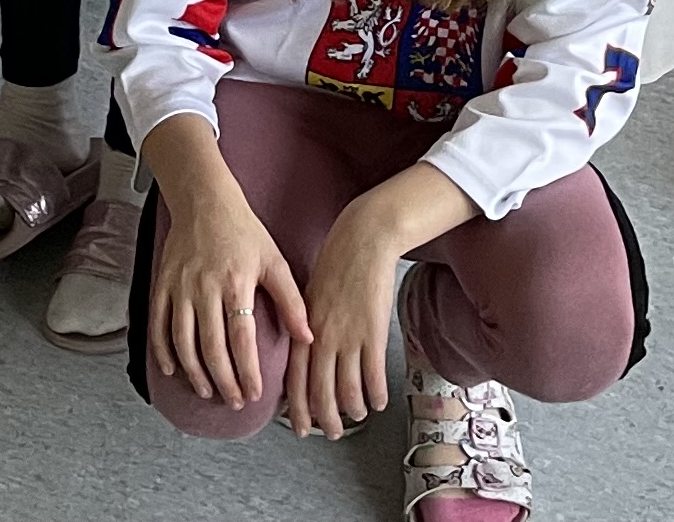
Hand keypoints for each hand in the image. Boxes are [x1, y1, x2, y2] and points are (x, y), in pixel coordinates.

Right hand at [146, 172, 307, 411]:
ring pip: (182, 341)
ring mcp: (180, 287)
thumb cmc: (242, 230)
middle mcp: (204, 287)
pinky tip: (173, 370)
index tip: (255, 394)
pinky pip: (158, 324)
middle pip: (211, 347)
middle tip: (235, 401)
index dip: (247, 371)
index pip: (242, 339)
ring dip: (195, 372)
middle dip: (224, 380)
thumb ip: (291, 301)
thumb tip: (307, 338)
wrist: (203, 199)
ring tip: (208, 391)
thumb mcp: (274, 260)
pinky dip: (162, 351)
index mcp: (235, 283)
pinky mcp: (162, 283)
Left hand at [288, 198, 408, 437]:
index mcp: (303, 329)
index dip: (297, 408)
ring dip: (353, 410)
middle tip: (332, 433)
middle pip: (320, 392)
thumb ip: (304, 326)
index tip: (300, 427)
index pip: (295, 380)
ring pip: (347, 390)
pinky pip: (373, 375)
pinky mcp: (373, 332)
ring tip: (358, 416)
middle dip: (326, 419)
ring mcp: (348, 337)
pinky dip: (376, 394)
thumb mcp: (309, 294)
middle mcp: (322, 338)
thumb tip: (305, 354)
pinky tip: (379, 402)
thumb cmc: (335, 264)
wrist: (362, 240)